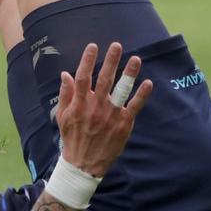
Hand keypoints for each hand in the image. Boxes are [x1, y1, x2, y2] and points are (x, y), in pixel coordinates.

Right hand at [55, 42, 148, 176]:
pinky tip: (148, 83)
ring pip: (121, 90)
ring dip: (129, 74)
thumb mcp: (63, 117)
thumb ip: (66, 94)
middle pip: (104, 79)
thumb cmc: (72, 138)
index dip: (88, 60)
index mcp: (80, 104)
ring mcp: (111, 115)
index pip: (83, 77)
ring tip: (135, 59)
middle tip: (117, 45)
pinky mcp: (123, 124)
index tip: (93, 46)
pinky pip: (134, 107)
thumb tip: (65, 74)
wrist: (83, 164)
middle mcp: (96, 107)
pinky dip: (142, 95)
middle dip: (111, 61)